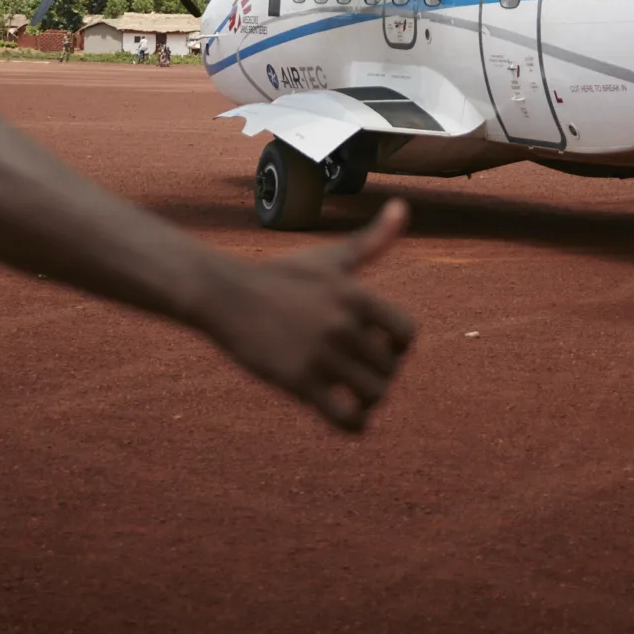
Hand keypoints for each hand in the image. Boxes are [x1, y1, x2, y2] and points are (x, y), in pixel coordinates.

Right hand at [198, 200, 415, 431]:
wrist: (226, 295)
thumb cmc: (281, 276)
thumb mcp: (329, 258)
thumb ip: (372, 240)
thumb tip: (403, 208)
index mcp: (356, 295)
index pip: (407, 334)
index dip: (398, 345)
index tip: (378, 347)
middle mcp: (344, 324)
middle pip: (390, 368)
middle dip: (378, 375)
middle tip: (358, 375)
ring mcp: (322, 355)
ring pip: (374, 395)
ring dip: (368, 401)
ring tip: (352, 396)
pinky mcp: (300, 383)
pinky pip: (347, 419)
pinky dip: (355, 425)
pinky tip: (347, 418)